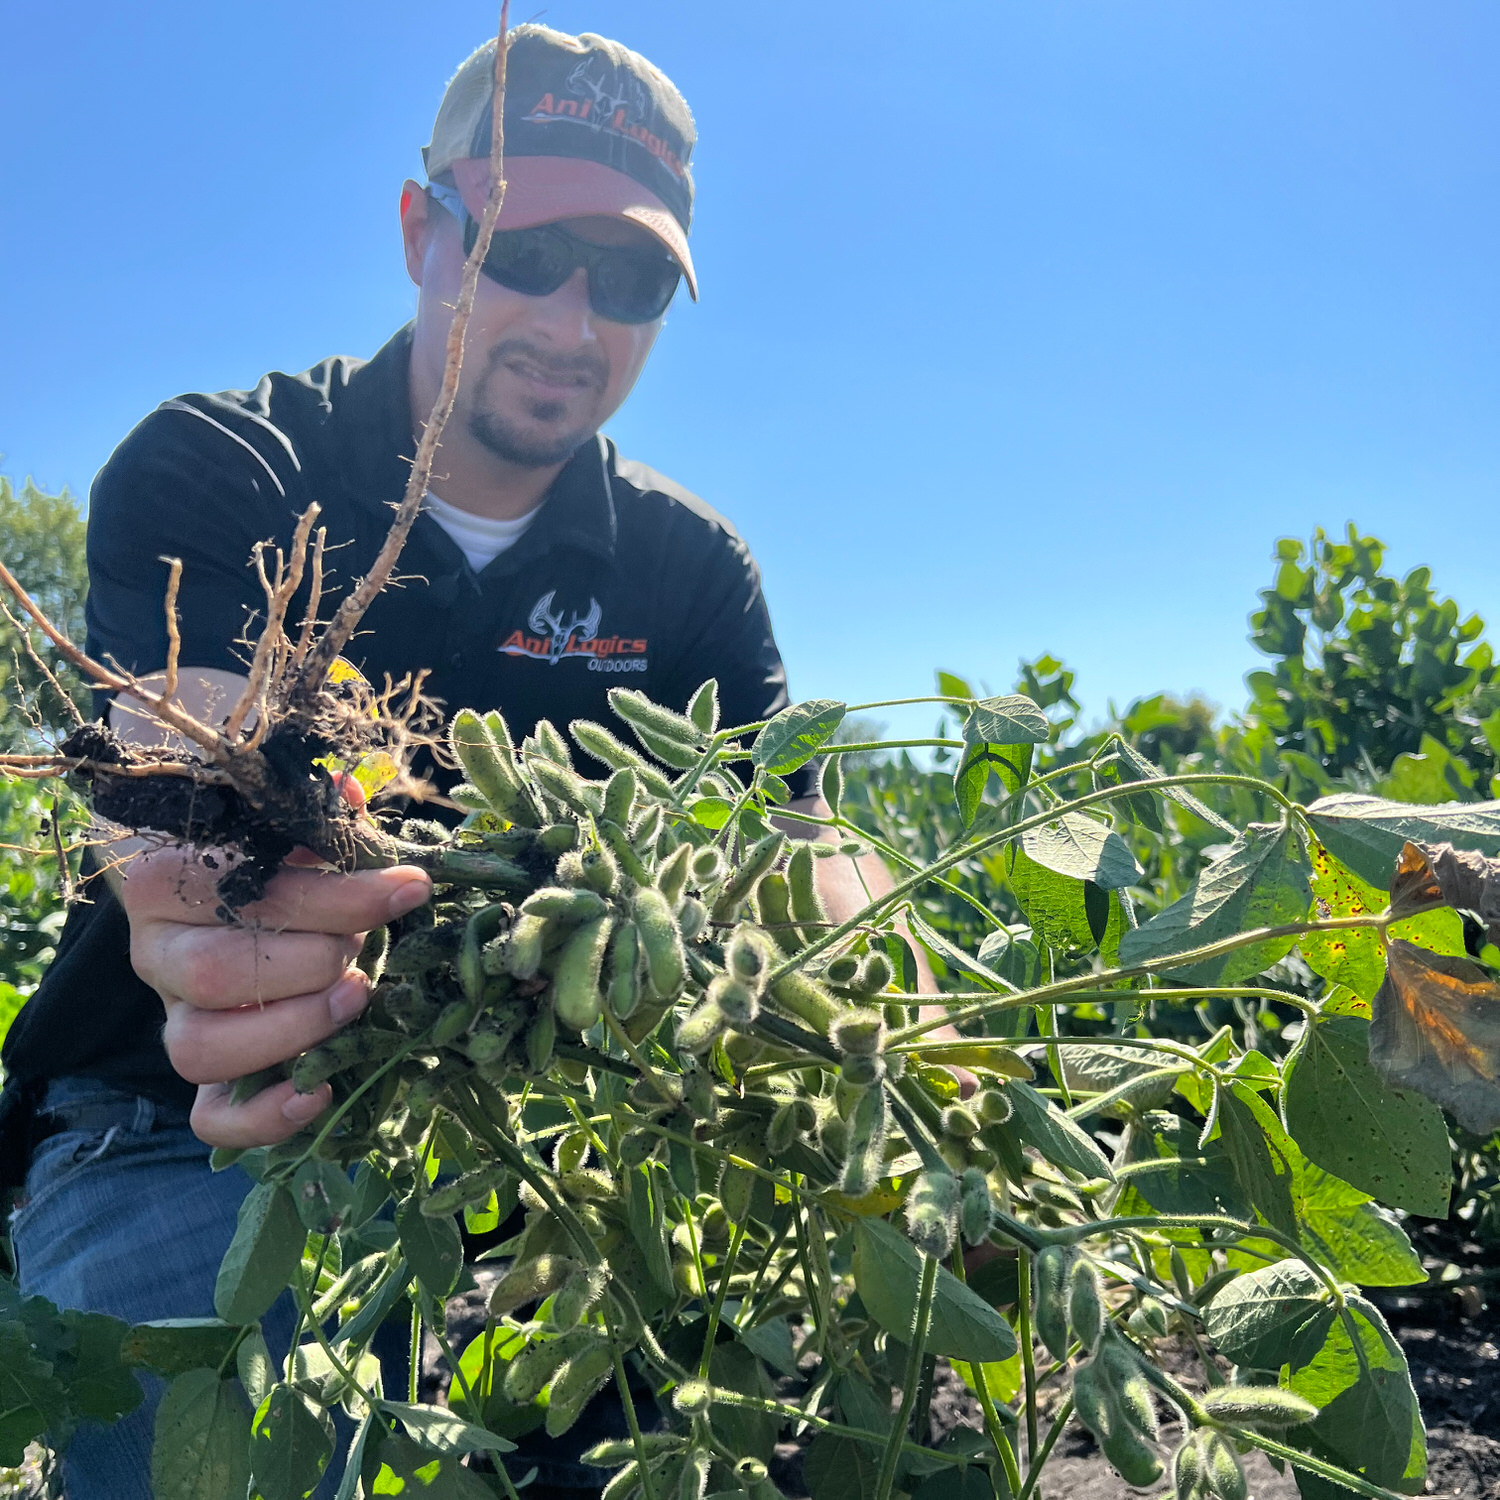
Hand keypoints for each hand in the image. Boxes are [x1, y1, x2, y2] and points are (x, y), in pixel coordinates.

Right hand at [118, 842, 430, 1148]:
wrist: (228, 897)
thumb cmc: (272, 856)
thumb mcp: (291, 828)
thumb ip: (319, 818)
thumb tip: (349, 796)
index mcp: (169, 883)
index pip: (246, 894)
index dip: (338, 894)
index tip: (410, 888)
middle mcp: (158, 956)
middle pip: (219, 974)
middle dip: (315, 961)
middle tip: (371, 949)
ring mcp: (175, 1021)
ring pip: (202, 1049)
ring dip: (293, 1030)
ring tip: (358, 999)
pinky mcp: (202, 1077)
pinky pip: (210, 1118)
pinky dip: (263, 1118)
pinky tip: (322, 1091)